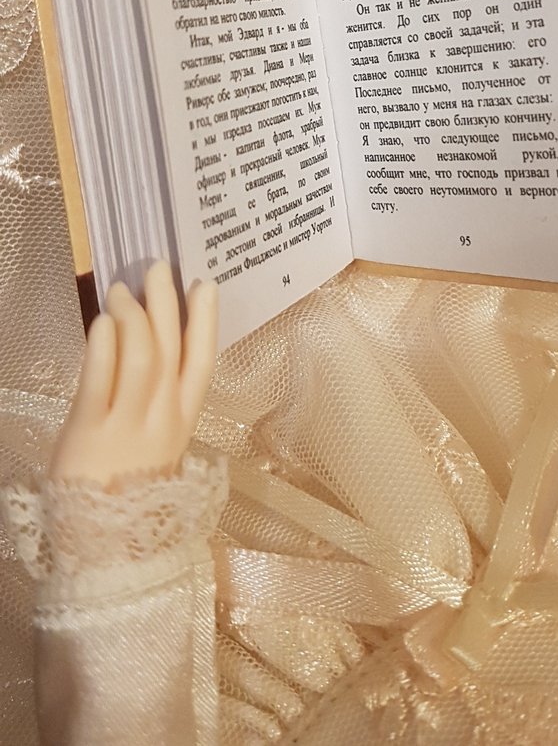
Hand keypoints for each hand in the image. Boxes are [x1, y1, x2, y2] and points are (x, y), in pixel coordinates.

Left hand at [49, 262, 217, 487]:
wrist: (105, 549)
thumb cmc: (126, 491)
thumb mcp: (154, 443)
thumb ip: (153, 399)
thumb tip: (146, 343)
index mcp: (182, 422)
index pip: (202, 362)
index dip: (205, 321)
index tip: (205, 284)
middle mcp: (162, 419)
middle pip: (171, 350)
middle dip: (166, 303)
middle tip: (158, 268)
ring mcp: (129, 427)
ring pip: (142, 357)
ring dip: (132, 316)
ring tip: (120, 288)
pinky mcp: (91, 433)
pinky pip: (101, 380)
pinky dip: (104, 345)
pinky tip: (102, 321)